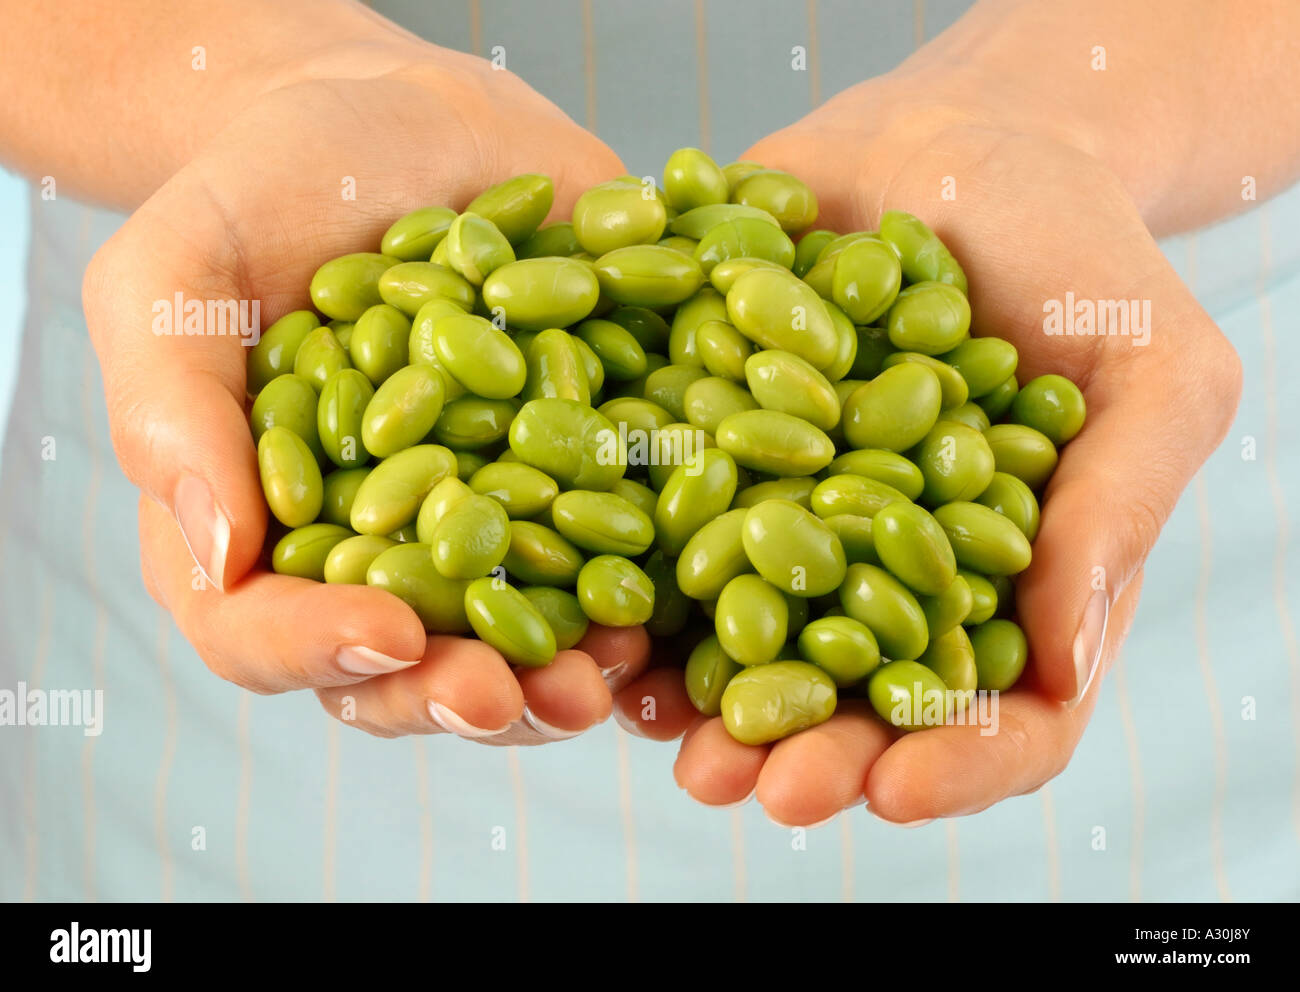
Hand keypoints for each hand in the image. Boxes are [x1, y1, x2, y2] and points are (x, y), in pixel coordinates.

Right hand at [84, 42, 643, 742]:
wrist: (399, 122)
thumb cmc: (266, 190)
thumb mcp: (177, 270)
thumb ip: (174, 405)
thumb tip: (219, 551)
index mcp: (260, 528)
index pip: (260, 631)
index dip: (318, 649)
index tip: (391, 632)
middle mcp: (374, 552)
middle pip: (399, 671)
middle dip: (455, 697)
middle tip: (507, 696)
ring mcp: (480, 529)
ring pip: (509, 648)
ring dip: (557, 680)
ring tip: (604, 673)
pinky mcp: (569, 487)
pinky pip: (603, 564)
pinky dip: (638, 591)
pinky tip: (670, 600)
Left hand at [614, 82, 1241, 821]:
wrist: (956, 137)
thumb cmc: (1076, 249)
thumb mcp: (1150, 365)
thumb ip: (1115, 507)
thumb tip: (1060, 667)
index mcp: (1001, 583)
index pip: (995, 713)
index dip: (954, 765)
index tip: (897, 791)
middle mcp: (887, 572)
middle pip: (852, 699)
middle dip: (805, 749)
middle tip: (758, 789)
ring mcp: (789, 517)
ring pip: (743, 637)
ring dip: (699, 699)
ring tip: (659, 731)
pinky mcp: (706, 451)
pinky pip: (662, 531)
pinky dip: (634, 578)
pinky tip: (601, 618)